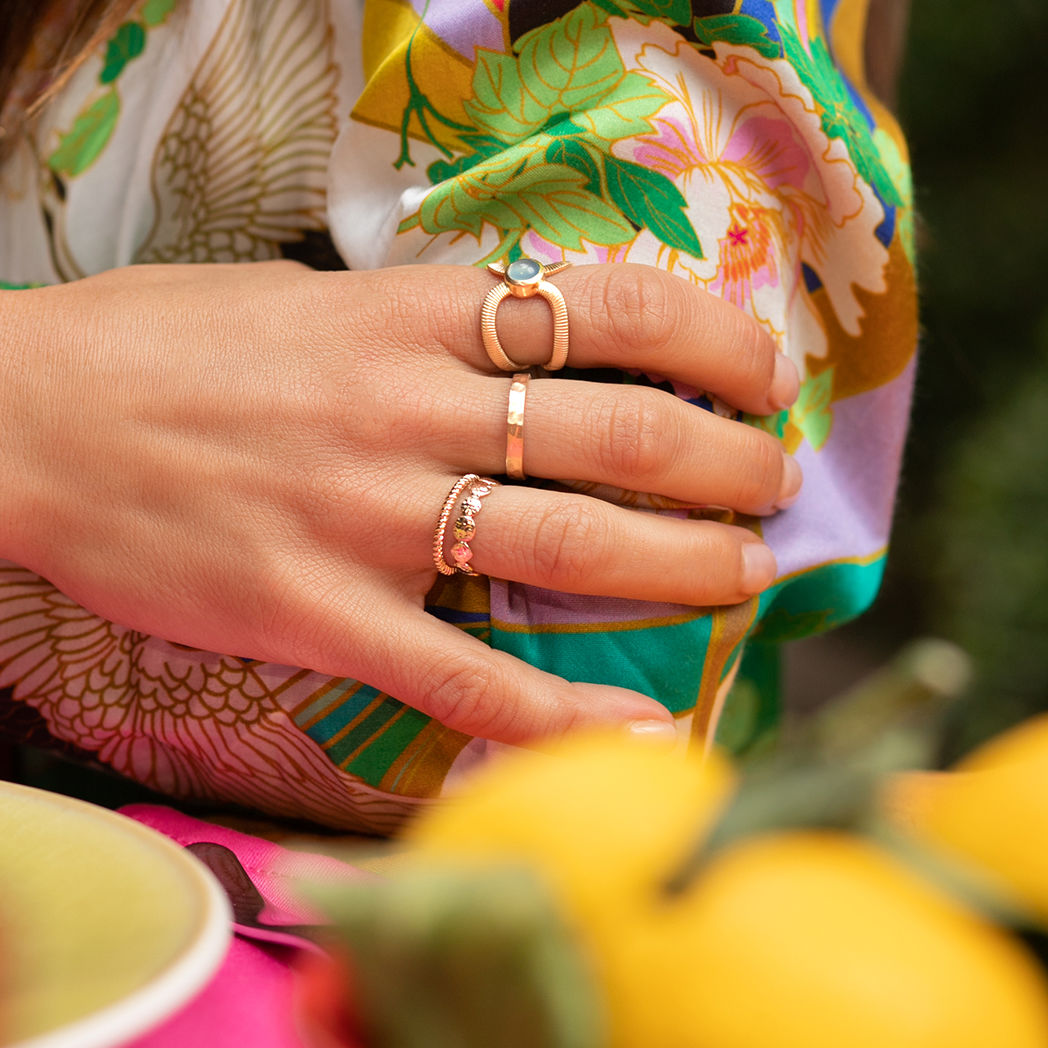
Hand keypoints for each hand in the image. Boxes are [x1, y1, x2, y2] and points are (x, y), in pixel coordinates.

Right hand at [0, 260, 798, 742]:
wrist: (29, 416)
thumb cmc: (165, 344)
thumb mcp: (307, 296)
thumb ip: (418, 323)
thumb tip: (518, 341)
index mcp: (407, 314)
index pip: (603, 306)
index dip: (708, 337)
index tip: (761, 370)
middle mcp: (408, 408)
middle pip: (620, 435)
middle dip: (726, 464)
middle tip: (772, 486)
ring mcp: (369, 517)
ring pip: (571, 548)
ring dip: (683, 567)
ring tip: (741, 576)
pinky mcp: (320, 615)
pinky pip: (468, 681)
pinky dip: (562, 717)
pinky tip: (640, 733)